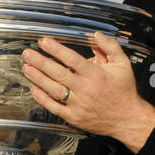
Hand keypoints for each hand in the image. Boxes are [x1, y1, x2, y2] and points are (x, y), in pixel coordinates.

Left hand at [22, 32, 154, 152]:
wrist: (128, 119)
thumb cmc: (124, 91)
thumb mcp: (123, 64)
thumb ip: (110, 47)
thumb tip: (95, 35)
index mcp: (96, 75)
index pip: (72, 59)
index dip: (56, 49)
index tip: (43, 42)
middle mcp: (85, 89)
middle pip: (58, 73)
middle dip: (40, 62)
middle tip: (28, 54)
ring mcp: (78, 104)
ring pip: (53, 89)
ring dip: (37, 78)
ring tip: (26, 68)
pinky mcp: (74, 117)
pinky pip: (54, 107)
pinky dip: (42, 98)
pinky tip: (34, 89)